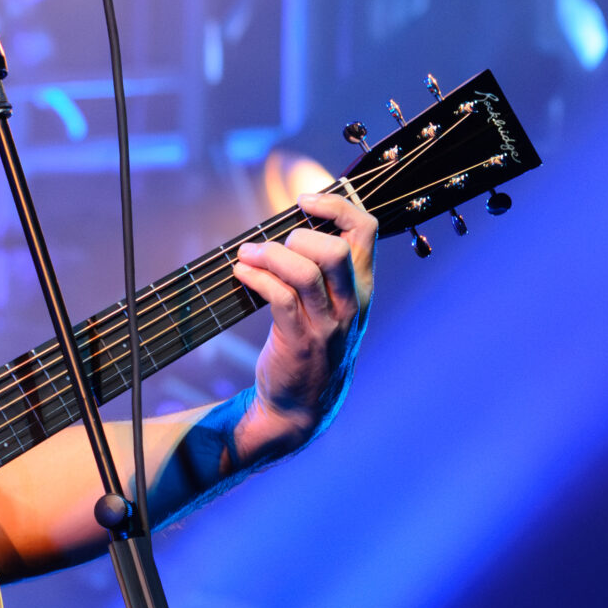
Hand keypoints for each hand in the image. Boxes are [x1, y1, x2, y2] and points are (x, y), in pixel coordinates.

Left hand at [229, 187, 376, 460]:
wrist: (302, 407)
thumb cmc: (312, 346)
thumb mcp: (333, 308)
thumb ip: (325, 270)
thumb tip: (292, 224)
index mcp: (362, 288)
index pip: (366, 230)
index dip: (336, 205)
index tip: (305, 201)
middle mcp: (351, 305)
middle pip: (336, 250)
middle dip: (300, 235)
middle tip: (278, 243)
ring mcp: (327, 326)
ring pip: (304, 272)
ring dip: (269, 255)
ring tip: (247, 255)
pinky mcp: (298, 342)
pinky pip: (279, 298)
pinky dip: (256, 277)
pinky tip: (241, 272)